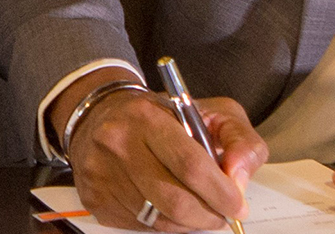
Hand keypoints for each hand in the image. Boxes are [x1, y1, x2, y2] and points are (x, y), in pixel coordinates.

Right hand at [62, 77, 268, 230]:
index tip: (238, 206)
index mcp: (149, 117)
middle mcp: (119, 145)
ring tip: (205, 213)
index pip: (190, 164)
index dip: (219, 192)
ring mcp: (102, 175)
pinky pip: (140, 225)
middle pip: (173, 199)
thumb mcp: (213, 111)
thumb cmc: (168, 115)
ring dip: (189, 223)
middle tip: (224, 216)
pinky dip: (167, 224)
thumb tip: (239, 180)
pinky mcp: (95, 200)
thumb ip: (239, 140)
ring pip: (157, 217)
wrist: (105, 115)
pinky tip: (176, 210)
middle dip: (208, 215)